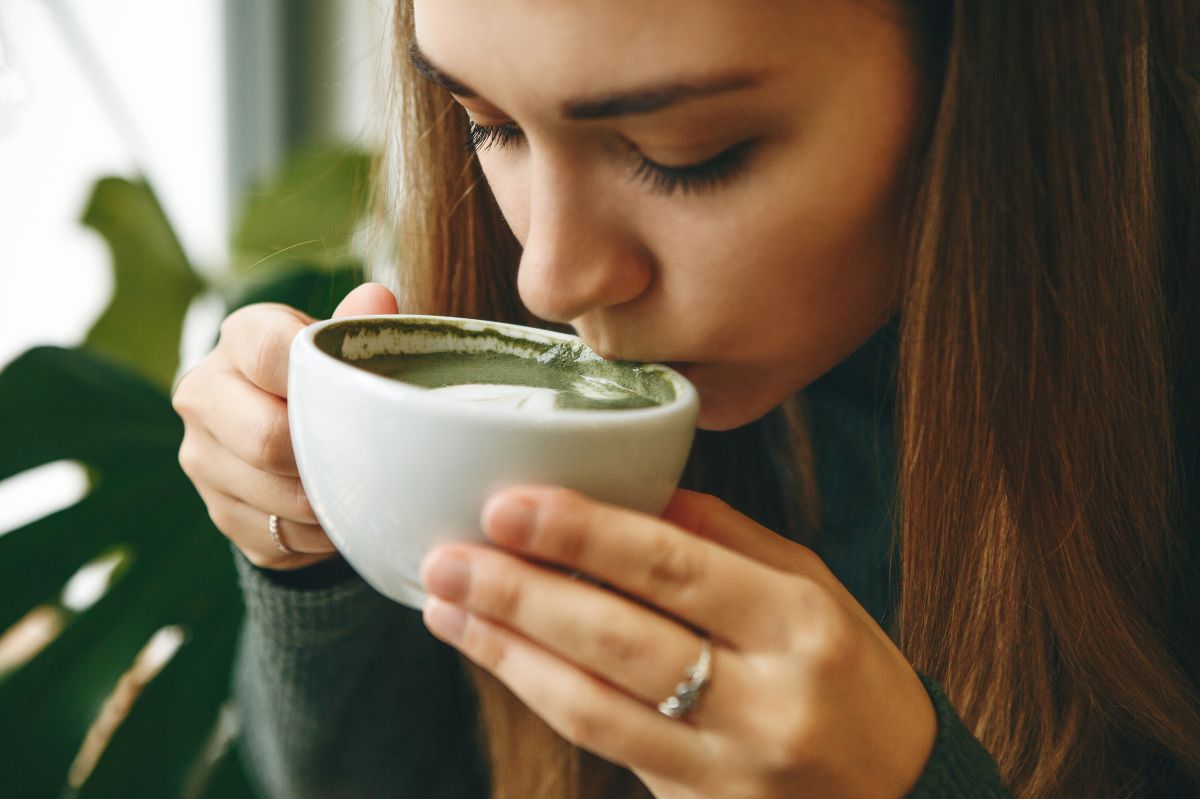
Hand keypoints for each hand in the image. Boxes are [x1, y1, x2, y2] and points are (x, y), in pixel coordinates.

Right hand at [172, 283, 397, 569]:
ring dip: (330, 501)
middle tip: (371, 456)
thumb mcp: (345, 345)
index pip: (268, 352)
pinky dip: (321, 534)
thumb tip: (377, 299)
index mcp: (240, 338)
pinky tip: (343, 515)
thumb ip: (360, 326)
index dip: (317, 376)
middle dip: (325, 454)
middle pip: (266, 439)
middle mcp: (204, 395)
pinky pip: (280, 536)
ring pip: (275, 496)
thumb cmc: (331, 376)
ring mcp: (203, 459)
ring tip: (366, 488)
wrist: (292, 430)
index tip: (358, 394)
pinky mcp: (219, 512)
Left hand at [419, 487, 935, 798]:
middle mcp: (765, 701)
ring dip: (508, 652)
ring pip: (593, 706)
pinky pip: (602, 744)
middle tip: (450, 556)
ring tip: (447, 606)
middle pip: (620, 640)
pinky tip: (500, 655)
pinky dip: (543, 693)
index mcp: (800, 625)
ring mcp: (728, 768)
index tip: (511, 505)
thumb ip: (726, 539)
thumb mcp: (814, 591)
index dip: (585, 535)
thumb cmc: (854, 679)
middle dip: (522, 595)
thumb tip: (633, 491)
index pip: (676, 568)